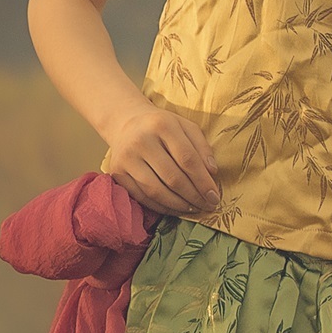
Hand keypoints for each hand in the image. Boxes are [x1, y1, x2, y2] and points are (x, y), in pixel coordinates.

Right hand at [105, 107, 219, 217]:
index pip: (187, 159)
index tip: (214, 196)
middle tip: (208, 206)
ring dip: (179, 205)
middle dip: (194, 196)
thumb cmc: (161, 127)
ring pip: (156, 191)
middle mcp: (141, 141)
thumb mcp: (185, 126)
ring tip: (193, 209)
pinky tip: (175, 208)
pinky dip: (161, 207)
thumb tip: (212, 173)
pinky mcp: (117, 172)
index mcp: (162, 125)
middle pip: (173, 178)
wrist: (126, 123)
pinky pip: (142, 197)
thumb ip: (202, 146)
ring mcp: (126, 158)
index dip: (203, 181)